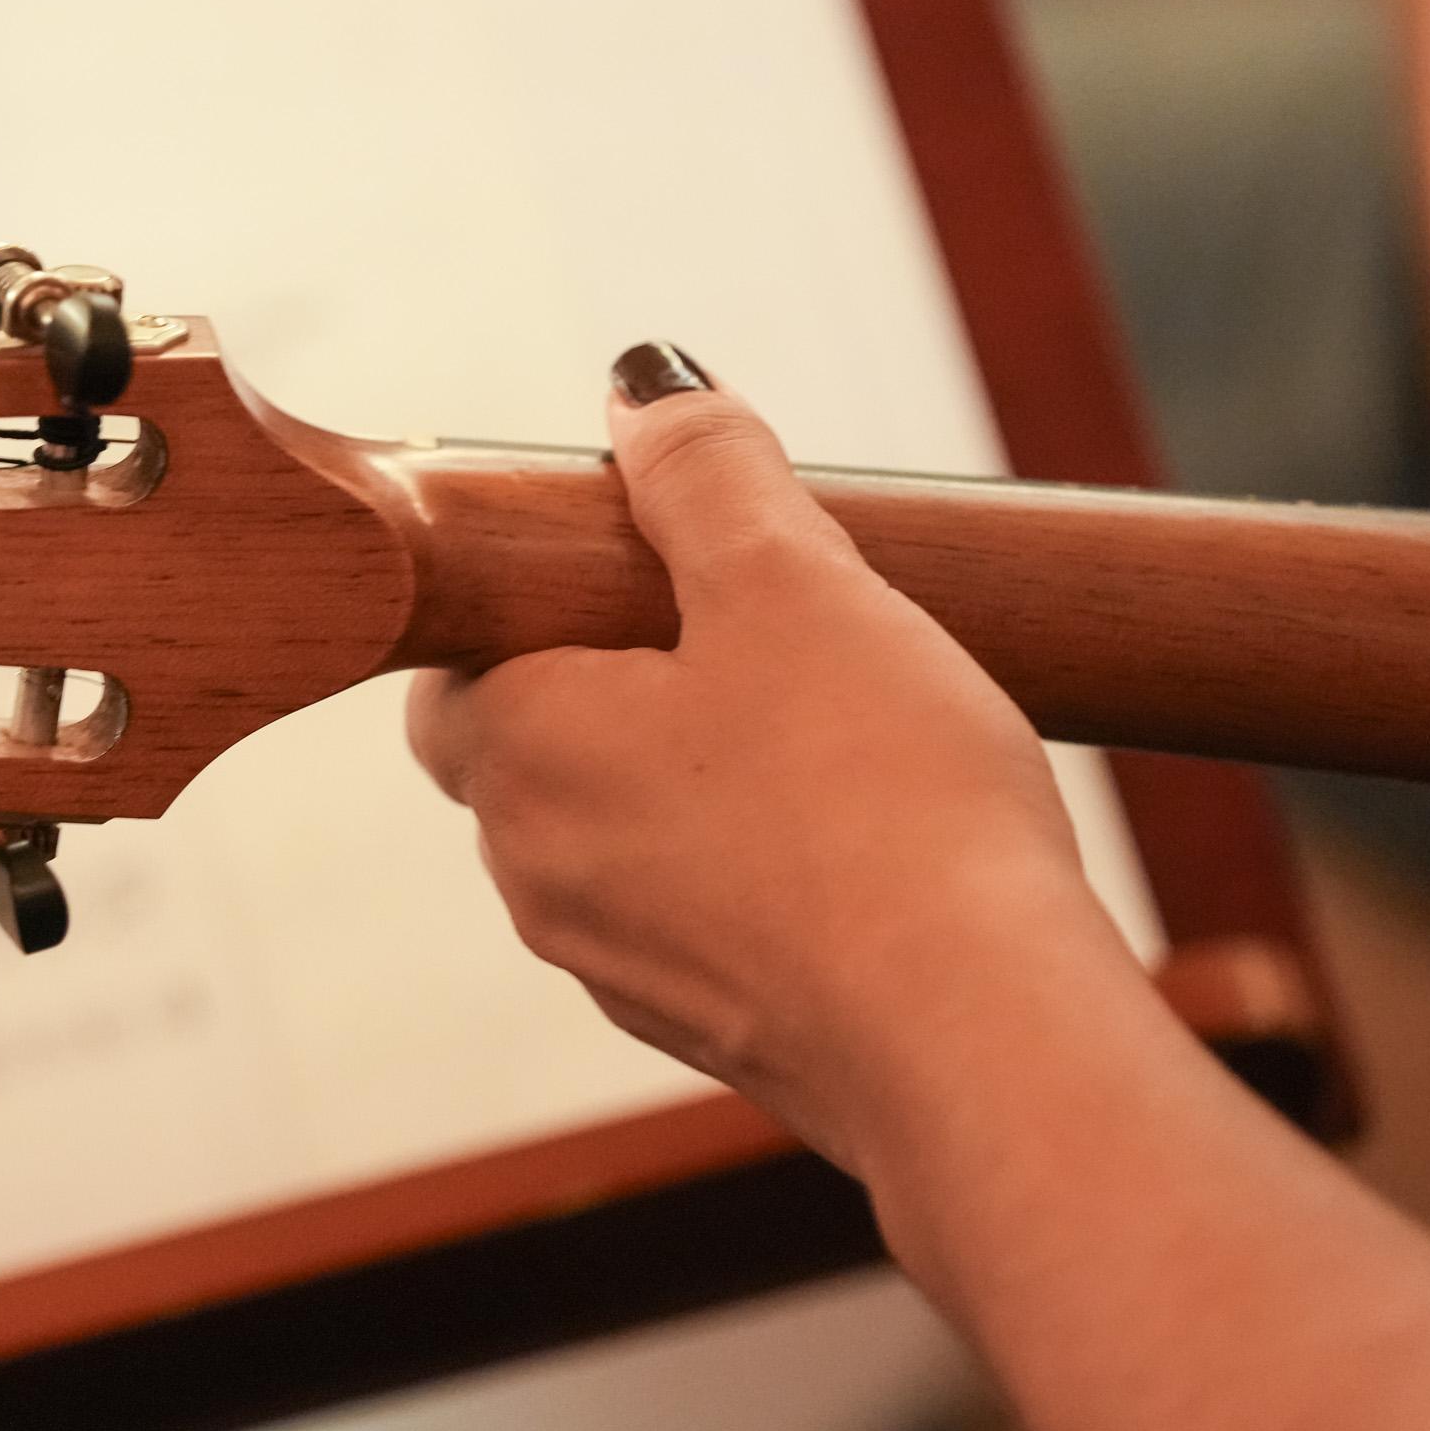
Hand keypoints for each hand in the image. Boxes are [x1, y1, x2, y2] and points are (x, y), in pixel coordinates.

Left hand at [405, 344, 1140, 1174]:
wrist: (979, 1044)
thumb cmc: (877, 804)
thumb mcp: (792, 584)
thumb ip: (706, 476)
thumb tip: (641, 387)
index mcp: (516, 751)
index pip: (450, 657)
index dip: (528, 597)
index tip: (633, 564)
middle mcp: (534, 872)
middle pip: (528, 743)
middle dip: (613, 679)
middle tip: (744, 627)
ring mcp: (617, 965)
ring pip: (617, 833)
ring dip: (689, 774)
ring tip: (825, 727)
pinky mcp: (712, 1029)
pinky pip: (700, 915)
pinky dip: (752, 864)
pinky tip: (862, 837)